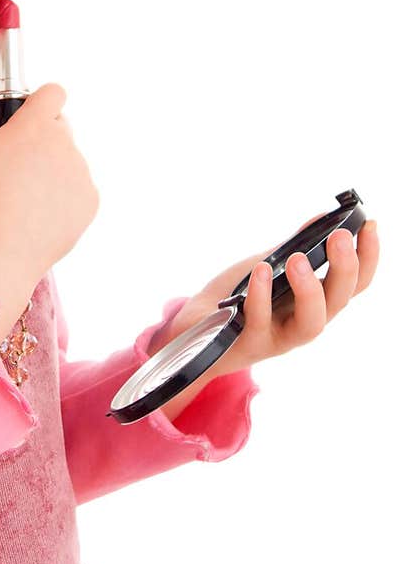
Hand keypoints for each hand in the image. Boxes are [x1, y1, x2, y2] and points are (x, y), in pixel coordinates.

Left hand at [160, 212, 379, 375]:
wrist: (193, 328)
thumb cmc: (236, 298)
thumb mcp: (268, 268)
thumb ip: (294, 249)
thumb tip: (321, 219)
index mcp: (315, 301)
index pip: (354, 283)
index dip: (367, 256)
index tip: (369, 225)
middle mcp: (305, 321)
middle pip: (339, 301)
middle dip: (344, 268)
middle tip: (338, 236)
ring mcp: (280, 337)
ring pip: (310, 323)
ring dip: (309, 290)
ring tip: (298, 260)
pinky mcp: (250, 344)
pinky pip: (260, 321)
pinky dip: (261, 295)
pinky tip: (260, 271)